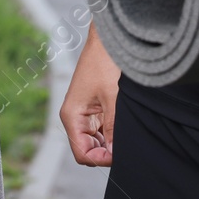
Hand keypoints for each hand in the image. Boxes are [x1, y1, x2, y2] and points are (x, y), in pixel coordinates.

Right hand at [60, 30, 120, 166]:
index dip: (101, 159)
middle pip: (88, 149)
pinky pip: (100, 129)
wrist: (106, 40)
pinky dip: (111, 132)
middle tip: (126, 145)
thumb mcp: (113, 98)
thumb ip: (113, 128)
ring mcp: (84, 113)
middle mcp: (74, 117)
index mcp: (72, 116)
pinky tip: (123, 126)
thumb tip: (115, 154)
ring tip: (126, 133)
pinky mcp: (93, 108)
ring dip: (109, 142)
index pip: (82, 153)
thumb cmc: (104, 63)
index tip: (120, 154)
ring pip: (95, 141)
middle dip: (106, 152)